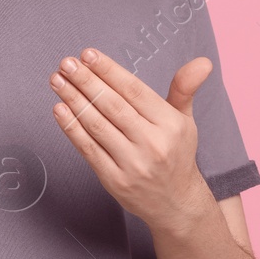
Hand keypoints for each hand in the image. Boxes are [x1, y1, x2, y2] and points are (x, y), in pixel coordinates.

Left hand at [48, 48, 215, 231]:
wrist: (175, 203)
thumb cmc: (176, 154)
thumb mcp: (185, 120)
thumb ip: (184, 88)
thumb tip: (202, 62)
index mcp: (170, 124)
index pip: (134, 91)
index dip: (109, 71)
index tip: (88, 54)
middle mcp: (152, 143)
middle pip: (113, 106)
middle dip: (86, 81)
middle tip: (66, 63)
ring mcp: (132, 164)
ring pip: (97, 125)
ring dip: (73, 100)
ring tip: (57, 80)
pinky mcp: (114, 180)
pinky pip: (89, 149)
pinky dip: (72, 128)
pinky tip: (59, 109)